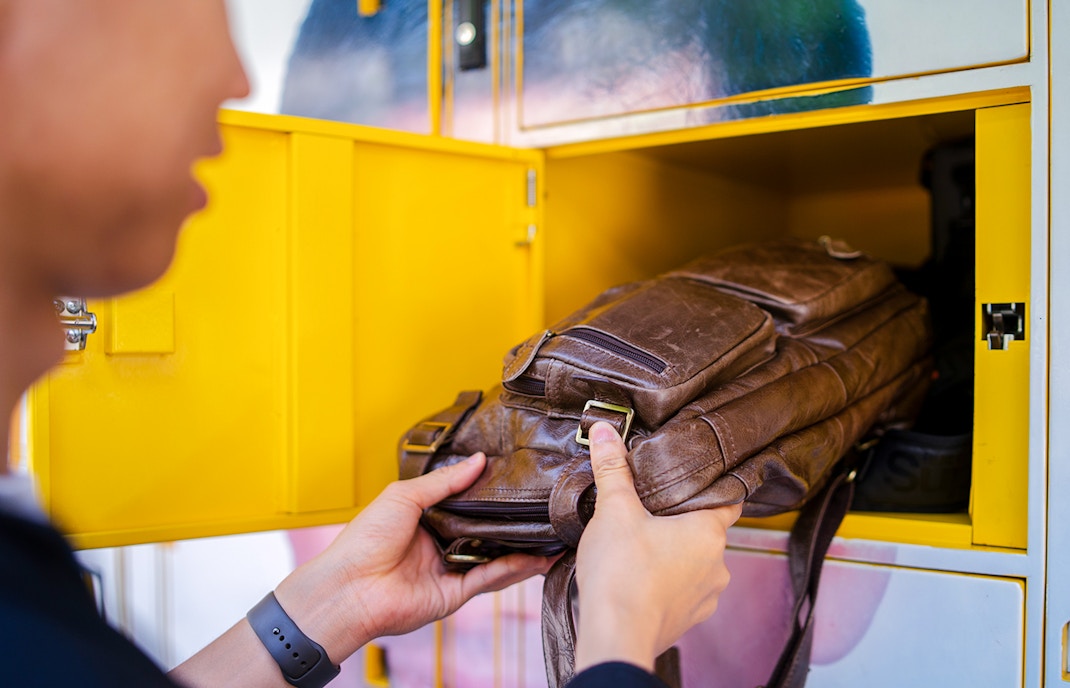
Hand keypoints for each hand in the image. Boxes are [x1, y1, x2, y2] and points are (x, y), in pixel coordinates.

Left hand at [274, 453, 554, 662]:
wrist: (350, 587)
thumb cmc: (364, 540)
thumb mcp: (405, 496)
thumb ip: (445, 481)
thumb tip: (478, 461)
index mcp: (426, 519)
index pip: (467, 504)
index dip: (491, 495)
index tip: (517, 482)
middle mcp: (441, 544)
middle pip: (486, 531)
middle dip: (513, 523)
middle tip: (542, 509)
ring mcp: (449, 570)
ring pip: (495, 557)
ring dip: (523, 548)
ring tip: (551, 535)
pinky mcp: (454, 594)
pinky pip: (490, 578)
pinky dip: (514, 569)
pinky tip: (535, 557)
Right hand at [573, 422, 740, 673]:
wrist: (615, 636)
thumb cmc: (621, 573)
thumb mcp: (614, 510)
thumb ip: (612, 469)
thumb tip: (605, 431)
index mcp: (709, 533)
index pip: (728, 499)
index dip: (715, 485)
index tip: (699, 476)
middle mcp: (718, 566)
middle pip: (707, 532)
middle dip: (681, 522)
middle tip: (652, 509)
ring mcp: (705, 597)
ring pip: (695, 565)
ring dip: (674, 556)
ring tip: (641, 545)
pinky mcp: (686, 621)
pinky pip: (682, 593)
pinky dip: (665, 584)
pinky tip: (640, 576)